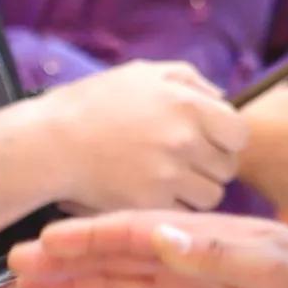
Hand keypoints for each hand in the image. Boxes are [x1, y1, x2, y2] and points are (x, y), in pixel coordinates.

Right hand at [10, 212, 287, 287]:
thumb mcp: (268, 267)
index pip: (127, 232)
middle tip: (14, 267)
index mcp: (195, 237)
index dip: (83, 236)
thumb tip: (161, 233)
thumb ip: (214, 253)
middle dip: (63, 260)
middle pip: (111, 256)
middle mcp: (182, 258)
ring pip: (119, 285)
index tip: (41, 241)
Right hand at [33, 62, 244, 214]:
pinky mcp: (150, 203)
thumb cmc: (93, 105)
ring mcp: (168, 174)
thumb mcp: (141, 74)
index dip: (226, 139)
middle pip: (228, 168)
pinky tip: (149, 194)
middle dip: (210, 166)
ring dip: (194, 191)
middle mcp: (184, 139)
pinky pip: (182, 213)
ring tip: (166, 180)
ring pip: (210, 195)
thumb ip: (190, 79)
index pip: (239, 133)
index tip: (207, 141)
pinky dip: (171, 208)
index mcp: (187, 104)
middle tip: (182, 162)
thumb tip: (224, 95)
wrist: (48, 143)